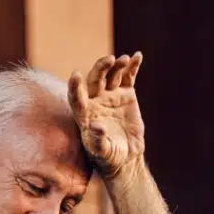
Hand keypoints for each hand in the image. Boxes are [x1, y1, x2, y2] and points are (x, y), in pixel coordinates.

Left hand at [68, 53, 145, 177]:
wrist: (126, 156)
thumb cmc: (108, 156)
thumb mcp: (102, 152)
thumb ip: (98, 140)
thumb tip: (96, 126)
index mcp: (84, 113)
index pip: (76, 97)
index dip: (75, 87)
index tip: (76, 75)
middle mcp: (95, 100)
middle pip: (95, 80)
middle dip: (100, 69)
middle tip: (109, 60)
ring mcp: (111, 95)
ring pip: (112, 75)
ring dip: (117, 66)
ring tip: (125, 59)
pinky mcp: (126, 94)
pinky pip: (128, 77)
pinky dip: (133, 67)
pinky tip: (138, 56)